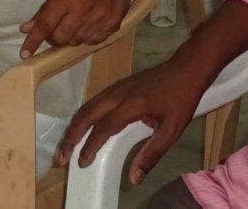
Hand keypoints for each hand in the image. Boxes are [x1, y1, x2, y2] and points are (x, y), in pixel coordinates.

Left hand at [19, 0, 128, 57]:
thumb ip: (44, 10)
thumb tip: (25, 29)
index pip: (45, 24)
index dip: (33, 41)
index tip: (24, 54)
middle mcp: (83, 10)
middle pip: (59, 37)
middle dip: (54, 37)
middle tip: (55, 30)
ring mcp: (98, 19)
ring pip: (75, 42)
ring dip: (70, 36)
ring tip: (74, 23)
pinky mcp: (111, 26)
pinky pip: (91, 41)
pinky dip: (86, 37)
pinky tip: (88, 24)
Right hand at [56, 57, 208, 183]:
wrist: (186, 68)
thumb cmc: (181, 99)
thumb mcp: (172, 130)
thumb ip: (152, 154)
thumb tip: (134, 178)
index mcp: (131, 104)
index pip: (103, 127)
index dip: (90, 146)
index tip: (82, 163)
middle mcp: (118, 94)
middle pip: (87, 114)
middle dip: (71, 136)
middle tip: (61, 157)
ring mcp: (117, 87)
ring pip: (88, 105)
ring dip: (74, 125)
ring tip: (66, 145)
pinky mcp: (119, 85)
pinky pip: (95, 100)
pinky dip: (83, 115)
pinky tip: (82, 126)